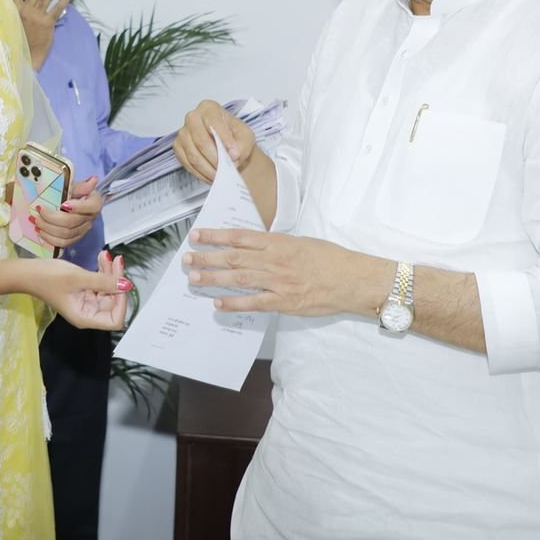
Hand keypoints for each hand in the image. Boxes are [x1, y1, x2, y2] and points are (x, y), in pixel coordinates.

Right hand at [10, 0, 70, 69]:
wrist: (26, 57)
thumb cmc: (19, 41)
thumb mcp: (13, 23)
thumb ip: (18, 11)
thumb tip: (27, 1)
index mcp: (13, 9)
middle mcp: (24, 10)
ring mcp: (36, 16)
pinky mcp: (47, 23)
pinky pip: (56, 9)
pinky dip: (62, 1)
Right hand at [17, 251, 131, 330]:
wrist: (27, 272)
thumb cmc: (49, 277)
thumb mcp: (78, 277)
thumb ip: (104, 281)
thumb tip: (127, 285)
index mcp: (86, 317)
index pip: (114, 320)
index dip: (122, 303)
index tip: (121, 282)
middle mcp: (88, 313)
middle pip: (112, 302)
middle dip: (116, 281)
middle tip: (116, 259)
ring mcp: (85, 302)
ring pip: (107, 290)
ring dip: (110, 272)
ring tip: (106, 255)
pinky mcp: (83, 291)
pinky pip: (99, 283)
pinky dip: (102, 271)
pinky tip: (101, 257)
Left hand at [31, 175, 100, 249]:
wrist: (72, 202)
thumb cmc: (74, 192)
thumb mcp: (76, 186)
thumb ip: (80, 185)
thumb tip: (93, 179)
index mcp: (94, 203)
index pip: (91, 207)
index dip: (78, 207)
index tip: (63, 204)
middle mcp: (90, 219)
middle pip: (72, 222)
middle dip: (52, 218)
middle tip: (39, 210)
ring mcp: (83, 231)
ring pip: (66, 235)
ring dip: (48, 228)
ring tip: (36, 220)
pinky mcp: (75, 239)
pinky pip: (62, 243)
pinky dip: (49, 238)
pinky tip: (40, 231)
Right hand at [171, 99, 258, 183]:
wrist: (227, 147)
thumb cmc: (235, 138)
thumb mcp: (246, 137)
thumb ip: (242, 144)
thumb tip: (233, 154)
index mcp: (209, 108)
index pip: (213, 122)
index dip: (223, 139)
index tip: (234, 153)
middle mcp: (193, 117)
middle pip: (200, 141)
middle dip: (215, 158)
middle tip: (227, 168)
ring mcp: (183, 133)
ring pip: (193, 155)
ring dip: (208, 169)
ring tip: (221, 174)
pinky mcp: (178, 147)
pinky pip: (188, 163)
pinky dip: (201, 173)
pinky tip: (211, 175)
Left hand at [182, 227, 384, 316]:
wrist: (352, 279)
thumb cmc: (330, 259)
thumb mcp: (300, 242)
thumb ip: (275, 245)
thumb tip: (251, 245)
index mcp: (278, 242)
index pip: (240, 237)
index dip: (216, 236)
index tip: (197, 235)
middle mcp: (275, 260)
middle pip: (234, 257)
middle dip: (207, 257)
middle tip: (187, 258)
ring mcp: (279, 281)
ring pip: (240, 278)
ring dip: (214, 278)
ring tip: (195, 278)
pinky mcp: (285, 301)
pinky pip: (255, 303)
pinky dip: (235, 303)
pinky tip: (219, 304)